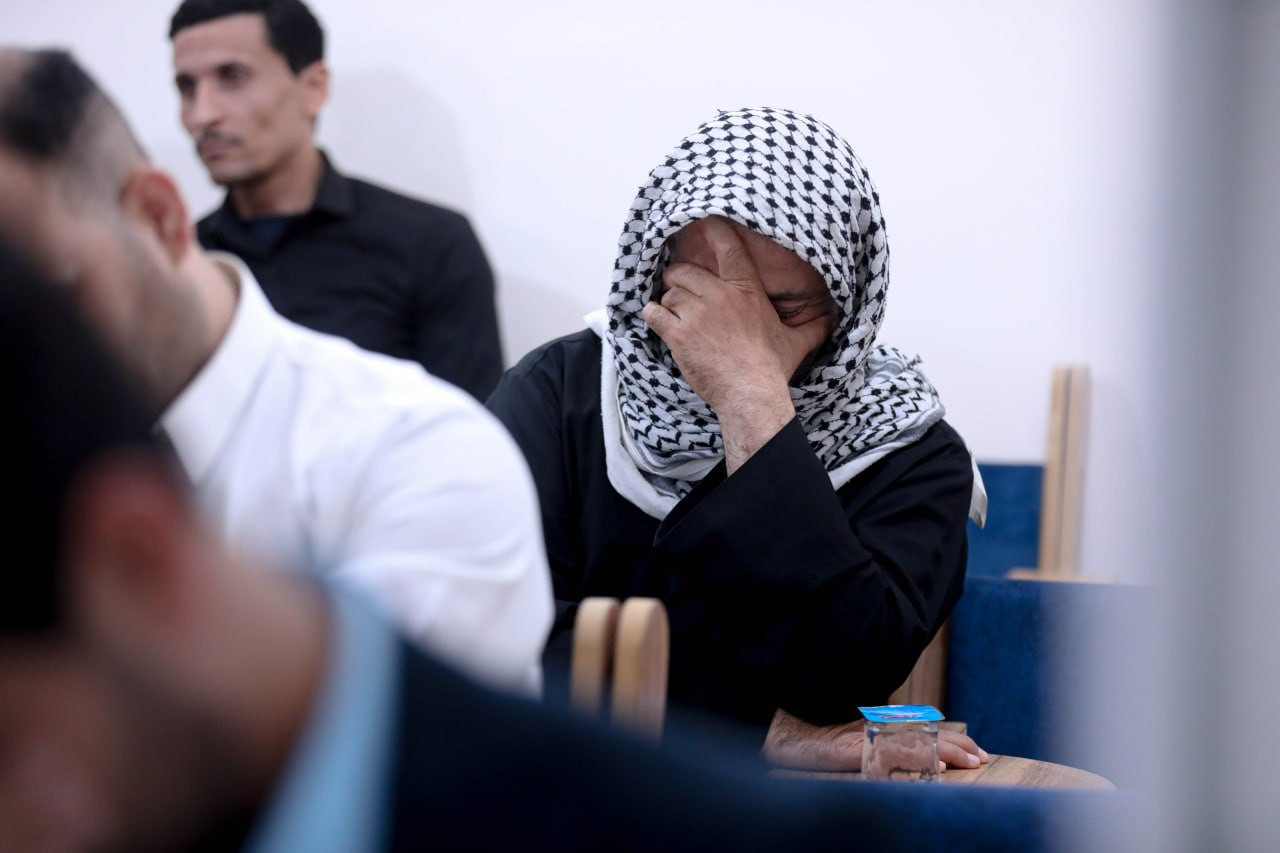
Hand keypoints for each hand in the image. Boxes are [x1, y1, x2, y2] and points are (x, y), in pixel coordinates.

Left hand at [641, 218, 832, 471]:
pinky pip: (654, 313)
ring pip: (669, 293)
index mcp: (746, 291)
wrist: (750, 394)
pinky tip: (657, 319)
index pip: (728, 249)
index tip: (705, 222)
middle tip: (679, 287)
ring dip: (668, 301)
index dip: (714, 231)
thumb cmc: (771, 368)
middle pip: (684, 271)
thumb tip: (832, 320)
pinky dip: (653, 315)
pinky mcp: (678, 334)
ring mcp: (697, 314)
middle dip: (677, 277)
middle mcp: (719, 296)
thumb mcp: (797, 342)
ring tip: (675, 313)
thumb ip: (813, 327)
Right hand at [761, 709, 988, 771]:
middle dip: (957, 745)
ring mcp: (871, 738)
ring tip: (968, 761)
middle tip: (981, 757)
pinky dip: (916, 760)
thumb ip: (886, 746)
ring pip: (916, 743)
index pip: (926, 732)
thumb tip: (921, 759)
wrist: (795, 738)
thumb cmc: (828, 744)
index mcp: (886, 727)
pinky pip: (893, 755)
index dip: (953, 741)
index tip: (976, 752)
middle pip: (927, 735)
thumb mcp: (864, 742)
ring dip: (945, 751)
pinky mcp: (860, 749)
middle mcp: (881, 729)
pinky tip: (935, 767)